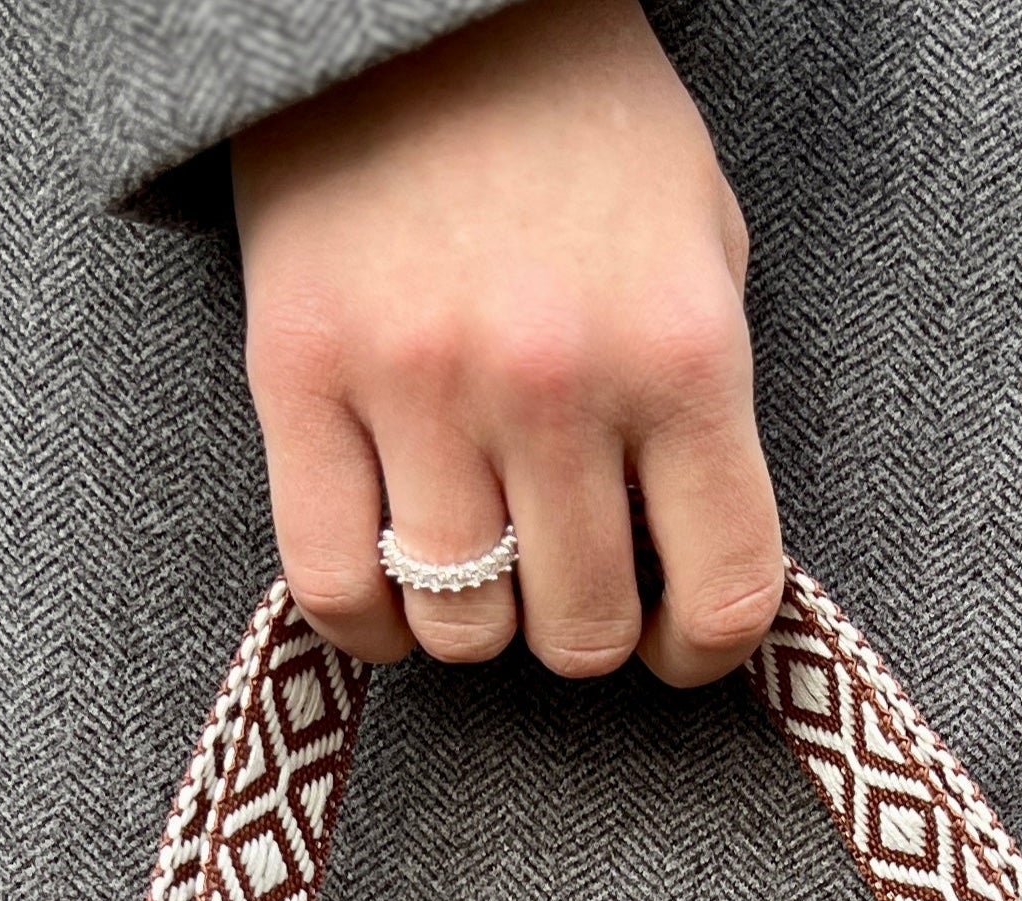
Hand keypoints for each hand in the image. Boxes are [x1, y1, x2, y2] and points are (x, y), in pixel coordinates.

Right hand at [230, 0, 783, 686]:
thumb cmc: (579, 126)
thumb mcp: (698, 246)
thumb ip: (702, 413)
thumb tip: (687, 577)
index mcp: (680, 350)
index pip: (722, 594)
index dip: (700, 653)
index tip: (673, 644)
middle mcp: (554, 382)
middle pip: (581, 628)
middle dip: (583, 629)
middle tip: (565, 583)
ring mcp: (419, 386)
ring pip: (462, 626)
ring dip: (477, 625)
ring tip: (480, 566)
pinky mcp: (299, 379)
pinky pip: (334, 585)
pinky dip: (373, 628)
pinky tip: (394, 598)